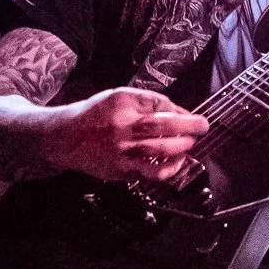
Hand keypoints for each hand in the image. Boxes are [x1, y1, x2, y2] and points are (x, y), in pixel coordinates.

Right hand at [50, 87, 208, 182]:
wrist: (66, 138)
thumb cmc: (96, 115)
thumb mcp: (118, 97)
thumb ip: (147, 102)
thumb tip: (178, 111)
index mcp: (122, 103)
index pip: (160, 104)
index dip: (180, 111)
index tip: (191, 115)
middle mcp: (121, 126)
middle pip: (162, 126)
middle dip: (189, 127)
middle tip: (202, 128)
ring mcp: (121, 150)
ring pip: (160, 150)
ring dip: (181, 148)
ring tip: (190, 145)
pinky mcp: (120, 169)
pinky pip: (151, 172)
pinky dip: (168, 168)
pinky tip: (176, 163)